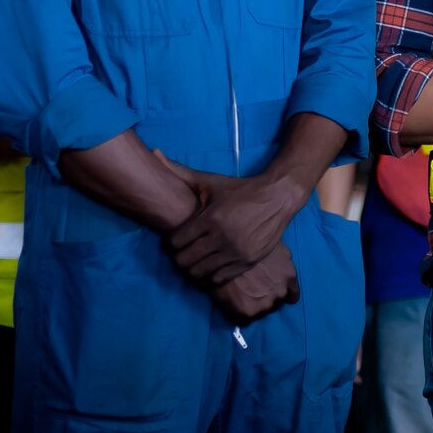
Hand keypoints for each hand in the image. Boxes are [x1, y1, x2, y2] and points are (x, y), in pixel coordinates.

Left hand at [161, 158, 305, 287]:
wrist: (278, 198)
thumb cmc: (240, 190)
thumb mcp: (210, 181)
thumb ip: (180, 171)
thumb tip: (154, 153)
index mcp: (210, 218)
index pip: (176, 242)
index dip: (170, 243)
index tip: (174, 240)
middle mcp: (222, 237)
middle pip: (185, 261)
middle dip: (179, 258)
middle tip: (182, 252)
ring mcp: (236, 252)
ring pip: (201, 273)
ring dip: (194, 269)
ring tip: (195, 260)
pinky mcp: (247, 262)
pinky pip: (219, 279)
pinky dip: (210, 277)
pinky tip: (210, 267)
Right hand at [211, 242, 300, 323]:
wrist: (224, 251)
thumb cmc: (249, 243)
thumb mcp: (273, 245)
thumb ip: (283, 259)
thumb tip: (285, 265)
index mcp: (288, 276)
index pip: (292, 295)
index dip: (282, 292)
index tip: (272, 290)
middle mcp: (280, 292)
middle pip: (275, 303)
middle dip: (265, 297)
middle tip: (251, 288)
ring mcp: (264, 304)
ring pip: (260, 312)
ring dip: (253, 305)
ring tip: (240, 294)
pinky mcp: (247, 312)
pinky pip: (245, 319)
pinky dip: (239, 313)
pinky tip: (232, 302)